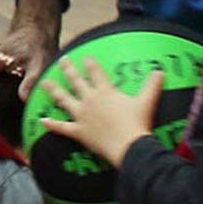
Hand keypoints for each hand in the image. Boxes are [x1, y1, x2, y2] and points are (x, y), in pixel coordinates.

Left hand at [39, 57, 161, 167]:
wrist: (129, 146)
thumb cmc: (138, 123)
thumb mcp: (147, 102)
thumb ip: (152, 86)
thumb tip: (160, 71)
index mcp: (106, 92)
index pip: (96, 73)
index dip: (90, 64)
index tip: (85, 57)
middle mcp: (90, 100)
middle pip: (76, 81)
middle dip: (69, 70)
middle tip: (62, 61)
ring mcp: (82, 115)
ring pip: (64, 99)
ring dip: (53, 90)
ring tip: (45, 82)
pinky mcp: (78, 132)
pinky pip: (62, 127)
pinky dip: (52, 124)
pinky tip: (42, 120)